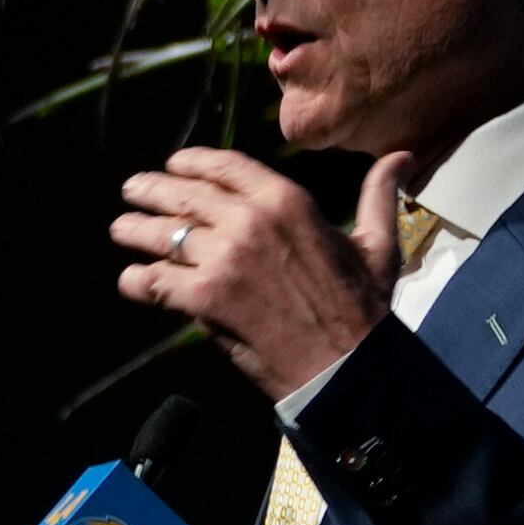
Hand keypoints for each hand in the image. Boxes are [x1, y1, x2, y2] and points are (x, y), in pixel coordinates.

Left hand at [116, 142, 407, 402]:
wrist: (346, 367)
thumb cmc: (363, 308)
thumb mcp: (378, 243)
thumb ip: (379, 194)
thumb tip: (402, 157)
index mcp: (287, 200)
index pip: (225, 166)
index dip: (192, 163)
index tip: (174, 164)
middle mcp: (251, 220)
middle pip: (187, 194)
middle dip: (153, 190)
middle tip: (132, 190)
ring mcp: (225, 258)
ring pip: (167, 235)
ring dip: (137, 231)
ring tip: (121, 230)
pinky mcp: (207, 298)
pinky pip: (159, 282)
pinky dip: (140, 281)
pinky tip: (131, 281)